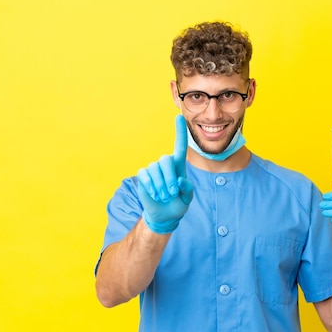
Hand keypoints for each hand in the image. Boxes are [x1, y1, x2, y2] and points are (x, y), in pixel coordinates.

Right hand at [136, 115, 193, 233]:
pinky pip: (145, 175)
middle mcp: (166, 164)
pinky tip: (155, 194)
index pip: (180, 146)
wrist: (163, 215)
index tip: (178, 116)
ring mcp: (153, 169)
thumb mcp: (186, 199)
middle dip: (169, 177)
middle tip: (172, 193)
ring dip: (160, 185)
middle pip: (166, 160)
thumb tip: (180, 180)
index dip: (180, 131)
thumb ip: (187, 189)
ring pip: (155, 169)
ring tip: (164, 196)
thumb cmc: (177, 204)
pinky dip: (151, 186)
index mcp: (179, 166)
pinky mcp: (144, 175)